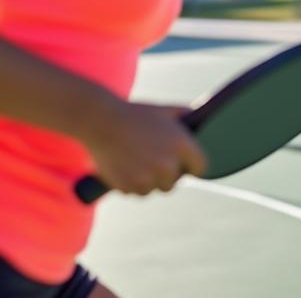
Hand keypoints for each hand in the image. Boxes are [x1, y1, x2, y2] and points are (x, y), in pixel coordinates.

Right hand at [79, 99, 207, 195]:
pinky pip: (136, 191)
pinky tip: (125, 165)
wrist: (99, 121)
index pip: (201, 168)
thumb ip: (186, 115)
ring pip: (155, 188)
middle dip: (168, 173)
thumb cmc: (133, 113)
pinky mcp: (129, 187)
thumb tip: (201, 115)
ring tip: (138, 160)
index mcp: (182, 145)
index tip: (187, 164)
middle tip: (154, 158)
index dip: (193, 165)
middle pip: (175, 181)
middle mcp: (167, 165)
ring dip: (150, 179)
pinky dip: (132, 183)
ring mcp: (148, 179)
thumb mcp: (164, 110)